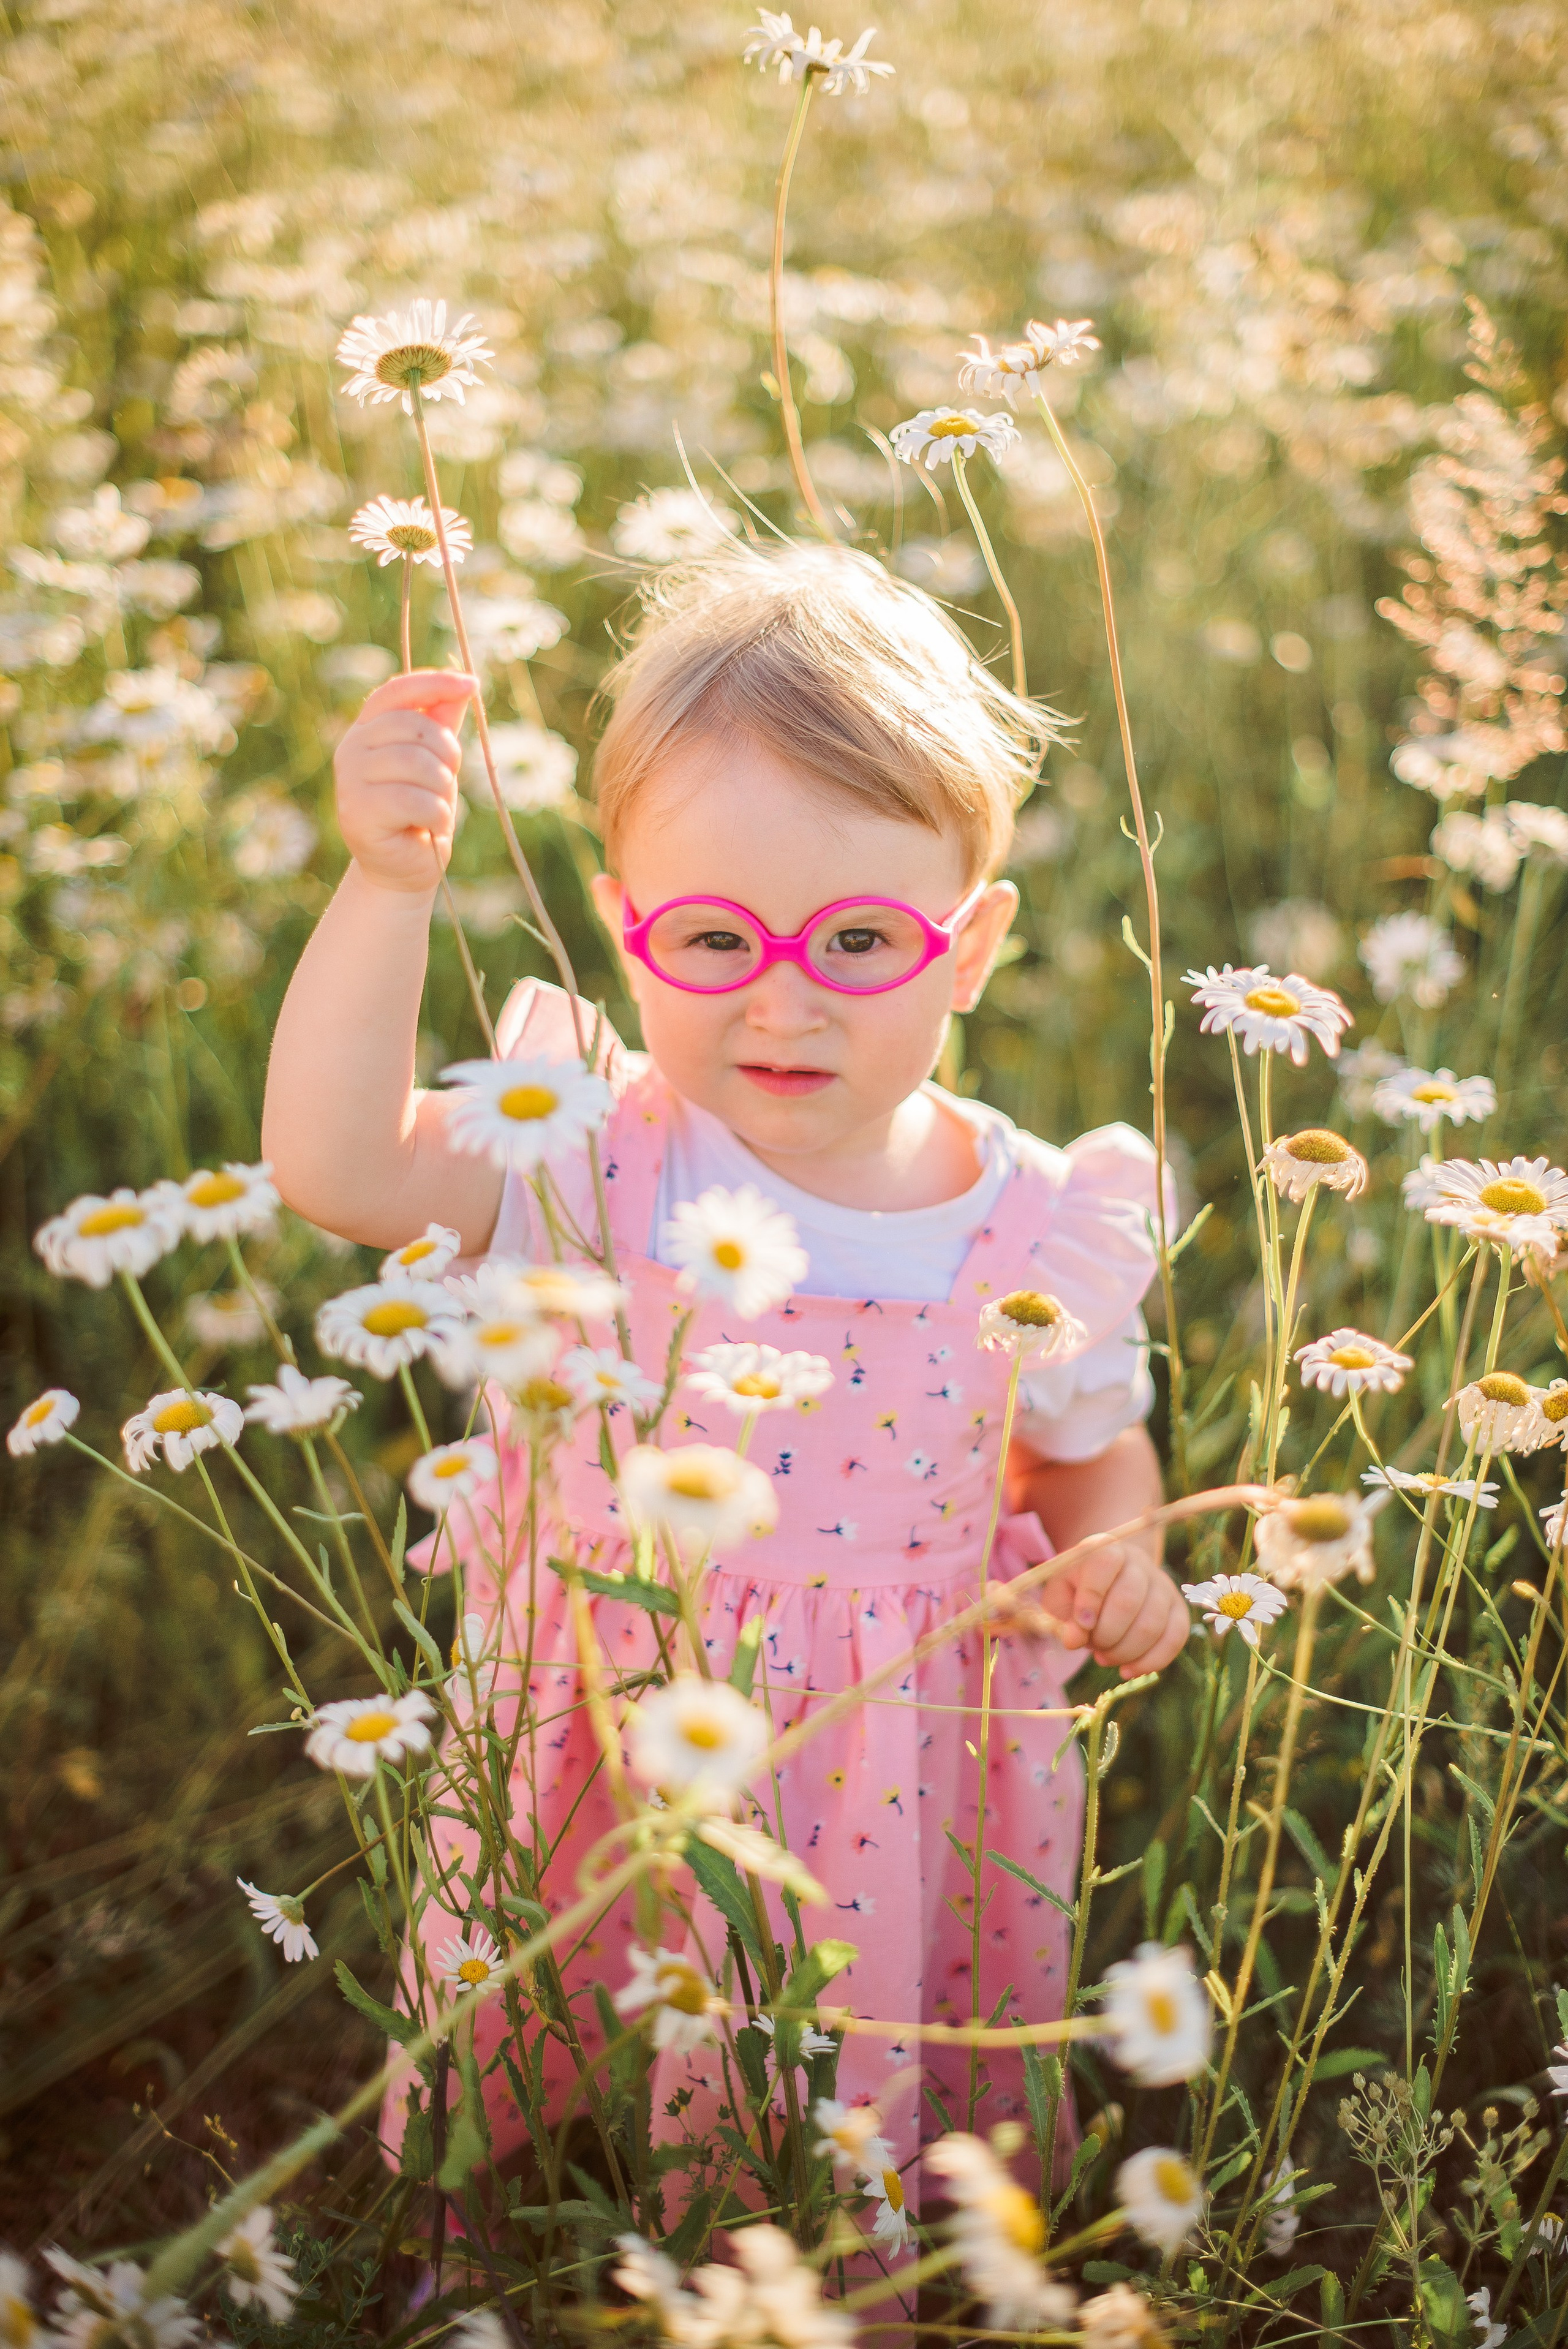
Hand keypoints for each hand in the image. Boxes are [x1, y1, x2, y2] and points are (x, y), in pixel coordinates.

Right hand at [333, 668, 477, 895]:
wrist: (400, 869)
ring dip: (444, 791)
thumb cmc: (419, 813)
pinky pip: (416, 800)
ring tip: (437, 810)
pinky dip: (437, 816)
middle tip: (446, 785)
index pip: (397, 692)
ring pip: (419, 764)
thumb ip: (442, 724)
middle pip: (416, 728)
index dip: (434, 683)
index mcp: (367, 729)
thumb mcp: (436, 763)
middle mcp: (351, 748)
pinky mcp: (358, 811)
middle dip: (447, 756)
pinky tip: (430, 829)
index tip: (472, 684)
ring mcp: (350, 779)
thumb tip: (463, 684)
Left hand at [1039, 1542, 1189, 1677]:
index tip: (1081, 1626)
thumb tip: (1074, 1640)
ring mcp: (1163, 1585)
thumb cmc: (1079, 1590)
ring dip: (1125, 1652)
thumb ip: (1062, 1616)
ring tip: (1104, 1657)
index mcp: (1106, 1550)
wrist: (1111, 1579)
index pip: (1104, 1566)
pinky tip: (1128, 1670)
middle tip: (1093, 1647)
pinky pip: (1175, 1637)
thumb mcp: (1060, 1596)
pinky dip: (1151, 1661)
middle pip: (1129, 1601)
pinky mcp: (1177, 1608)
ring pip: (1152, 1624)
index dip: (1090, 1599)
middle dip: (1106, 1634)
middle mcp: (1139, 1563)